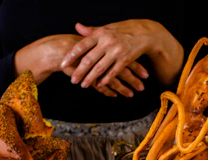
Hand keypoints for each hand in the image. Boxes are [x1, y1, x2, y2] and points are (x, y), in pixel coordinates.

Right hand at [14, 34, 144, 97]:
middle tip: (143, 87)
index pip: (126, 57)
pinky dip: (108, 91)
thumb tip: (120, 54)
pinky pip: (100, 85)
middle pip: (122, 69)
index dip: (136, 66)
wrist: (59, 50)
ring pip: (112, 79)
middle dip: (133, 79)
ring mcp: (95, 67)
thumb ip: (106, 51)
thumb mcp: (94, 45)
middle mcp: (103, 56)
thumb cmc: (78, 48)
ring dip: (123, 88)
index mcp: (107, 47)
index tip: (146, 74)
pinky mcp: (87, 75)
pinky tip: (114, 95)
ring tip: (132, 94)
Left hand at [61, 19, 182, 88]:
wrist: (145, 33)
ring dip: (91, 78)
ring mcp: (116, 51)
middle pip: (89, 59)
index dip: (71, 56)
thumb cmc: (123, 30)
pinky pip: (113, 72)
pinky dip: (106, 79)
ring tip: (83, 85)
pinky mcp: (125, 59)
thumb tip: (77, 26)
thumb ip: (91, 30)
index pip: (81, 45)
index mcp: (100, 33)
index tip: (63, 64)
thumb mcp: (107, 28)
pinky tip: (100, 85)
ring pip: (100, 68)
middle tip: (72, 80)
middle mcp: (107, 42)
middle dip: (79, 71)